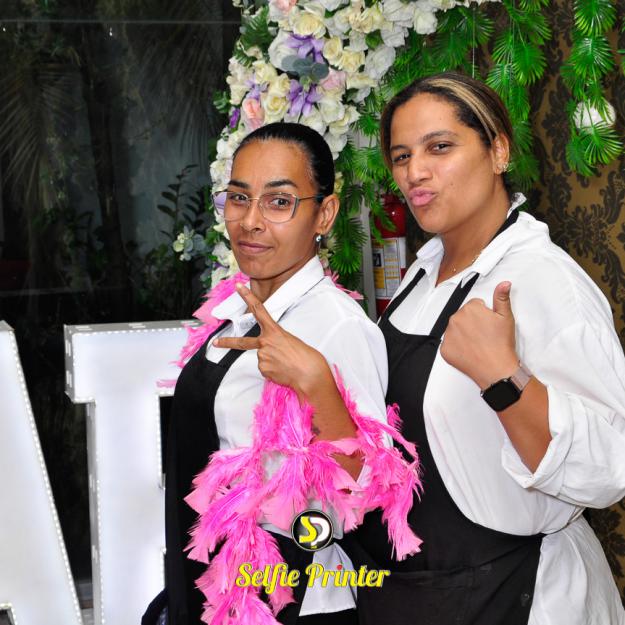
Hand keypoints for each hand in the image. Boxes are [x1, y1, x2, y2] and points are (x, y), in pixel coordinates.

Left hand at [213, 284, 331, 396]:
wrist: (309, 373)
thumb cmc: (305, 356)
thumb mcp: (290, 341)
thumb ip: (274, 343)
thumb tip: (265, 355)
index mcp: (274, 331)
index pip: (258, 310)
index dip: (247, 296)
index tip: (238, 287)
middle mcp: (265, 342)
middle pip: (242, 342)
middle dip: (227, 342)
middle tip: (215, 343)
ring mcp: (262, 356)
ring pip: (262, 358)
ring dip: (272, 362)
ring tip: (286, 364)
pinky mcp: (263, 369)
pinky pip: (265, 369)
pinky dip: (274, 370)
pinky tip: (283, 370)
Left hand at [440, 281, 518, 388]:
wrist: (496, 368)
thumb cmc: (501, 344)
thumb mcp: (506, 317)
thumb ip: (502, 297)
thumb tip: (503, 284)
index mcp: (470, 309)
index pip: (474, 305)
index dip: (483, 315)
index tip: (488, 325)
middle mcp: (456, 319)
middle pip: (463, 317)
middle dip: (472, 323)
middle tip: (484, 335)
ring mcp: (448, 335)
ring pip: (455, 330)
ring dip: (463, 334)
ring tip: (477, 343)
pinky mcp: (445, 349)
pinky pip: (449, 344)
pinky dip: (457, 347)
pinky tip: (469, 351)